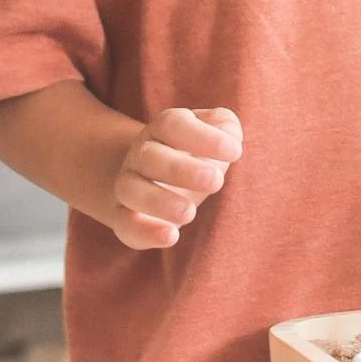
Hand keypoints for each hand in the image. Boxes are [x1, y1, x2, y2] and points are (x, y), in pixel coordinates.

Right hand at [111, 106, 241, 249]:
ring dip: (159, 202)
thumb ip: (225, 126)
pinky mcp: (125, 218)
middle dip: (181, 169)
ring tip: (190, 213)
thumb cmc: (195, 154)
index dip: (202, 137)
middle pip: (149, 156)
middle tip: (216, 181)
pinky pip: (125, 225)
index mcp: (162, 129)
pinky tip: (171, 236)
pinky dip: (145, 232)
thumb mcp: (213, 133)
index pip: (173, 125)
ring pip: (130, 190)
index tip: (235, 151)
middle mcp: (141, 155)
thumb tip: (230, 136)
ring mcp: (129, 185)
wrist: (157, 178)